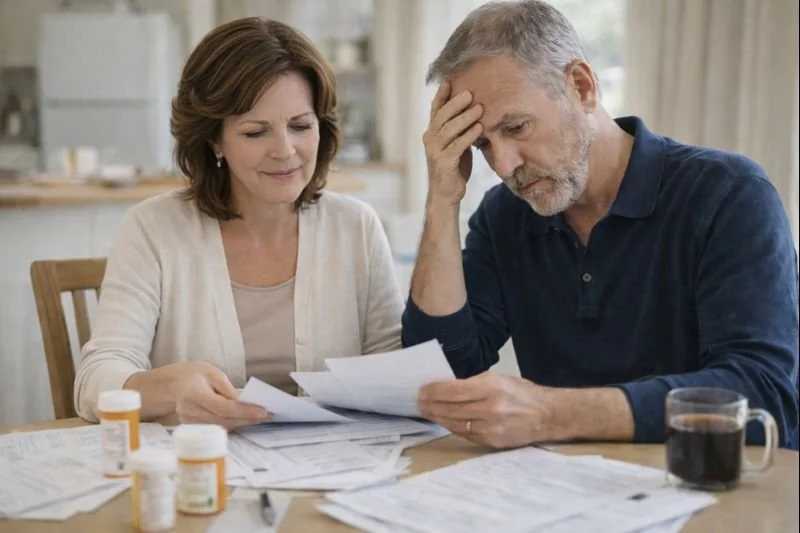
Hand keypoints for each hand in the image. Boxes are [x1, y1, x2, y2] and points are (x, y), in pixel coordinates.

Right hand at [172, 362, 270, 429]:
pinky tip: (243, 420)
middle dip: (247, 419)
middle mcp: (190, 411)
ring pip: (221, 427)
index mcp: (195, 394)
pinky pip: (215, 428)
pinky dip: (230, 425)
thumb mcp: (214, 374)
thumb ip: (228, 390)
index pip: (223, 407)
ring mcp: (189, 421)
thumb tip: (245, 403)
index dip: (244, 412)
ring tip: (258, 418)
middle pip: (224, 421)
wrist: (175, 384)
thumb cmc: (196, 375)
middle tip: (266, 416)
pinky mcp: (191, 427)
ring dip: (241, 424)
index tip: (262, 412)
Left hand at [418, 372, 558, 448]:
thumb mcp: (498, 378)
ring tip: (427, 411)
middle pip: (450, 408)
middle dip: (431, 405)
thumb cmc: (522, 393)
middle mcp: (490, 408)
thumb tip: (447, 386)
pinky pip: (465, 434)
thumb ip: (473, 383)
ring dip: (437, 417)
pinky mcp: (492, 441)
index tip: (421, 390)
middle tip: (419, 401)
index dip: (433, 391)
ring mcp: (491, 427)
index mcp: (491, 388)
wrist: (547, 415)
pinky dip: (453, 427)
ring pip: (454, 424)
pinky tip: (444, 421)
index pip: (453, 390)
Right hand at [422, 81, 483, 207]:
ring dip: (465, 118)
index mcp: (432, 133)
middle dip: (456, 103)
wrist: (446, 194)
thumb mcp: (455, 144)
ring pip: (449, 130)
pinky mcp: (443, 163)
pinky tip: (479, 128)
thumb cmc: (454, 168)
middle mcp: (430, 140)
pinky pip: (457, 146)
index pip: (435, 110)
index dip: (442, 95)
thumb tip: (474, 110)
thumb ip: (459, 130)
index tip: (450, 80)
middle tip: (470, 93)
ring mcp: (435, 152)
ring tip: (479, 108)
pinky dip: (468, 136)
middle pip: (442, 116)